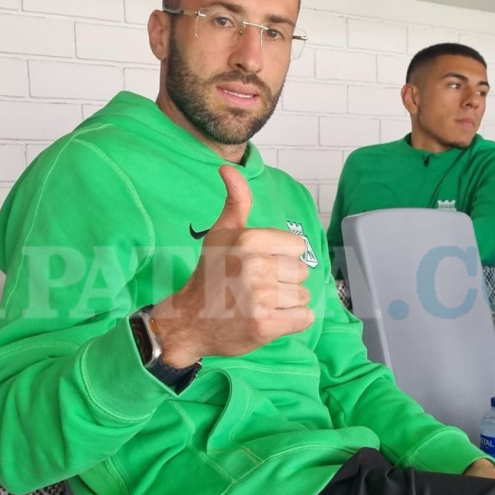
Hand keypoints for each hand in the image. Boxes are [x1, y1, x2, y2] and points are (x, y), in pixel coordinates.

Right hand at [153, 166, 313, 366]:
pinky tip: (269, 319)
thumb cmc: (210, 276)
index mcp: (249, 240)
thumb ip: (235, 201)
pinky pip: (304, 318)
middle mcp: (255, 265)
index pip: (298, 246)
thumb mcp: (221, 233)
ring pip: (303, 296)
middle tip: (256, 288)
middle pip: (302, 272)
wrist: (189, 321)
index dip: (282, 258)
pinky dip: (292, 321)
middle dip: (285, 282)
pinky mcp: (265, 325)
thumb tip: (227, 168)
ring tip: (260, 304)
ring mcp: (260, 297)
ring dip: (287, 303)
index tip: (259, 266)